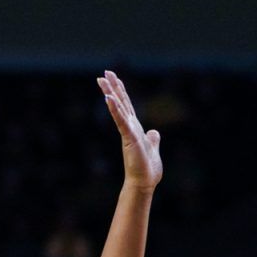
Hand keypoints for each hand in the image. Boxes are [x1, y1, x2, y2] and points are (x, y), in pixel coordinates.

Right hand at [97, 71, 161, 190]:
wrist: (144, 183)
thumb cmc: (147, 169)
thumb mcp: (153, 148)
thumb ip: (153, 139)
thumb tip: (154, 131)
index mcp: (135, 129)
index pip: (127, 106)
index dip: (121, 92)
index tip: (114, 79)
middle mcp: (130, 128)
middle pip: (120, 104)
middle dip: (112, 88)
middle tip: (104, 73)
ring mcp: (128, 132)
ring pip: (118, 109)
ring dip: (110, 94)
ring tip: (102, 80)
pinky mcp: (129, 138)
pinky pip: (121, 121)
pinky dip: (115, 109)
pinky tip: (109, 98)